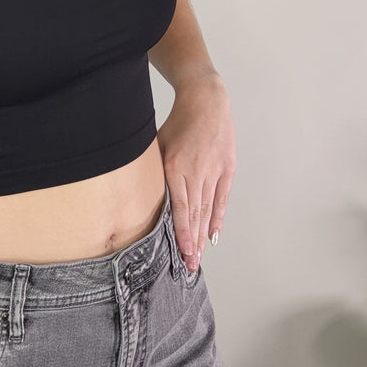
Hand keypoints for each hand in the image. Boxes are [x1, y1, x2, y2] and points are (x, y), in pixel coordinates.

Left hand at [156, 72, 235, 272]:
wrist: (206, 101)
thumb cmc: (178, 121)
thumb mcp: (158, 142)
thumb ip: (152, 169)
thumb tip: (140, 193)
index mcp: (176, 166)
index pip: (180, 208)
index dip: (182, 233)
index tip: (182, 254)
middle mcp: (197, 172)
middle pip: (195, 214)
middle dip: (192, 243)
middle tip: (190, 266)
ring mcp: (214, 171)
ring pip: (208, 209)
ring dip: (204, 235)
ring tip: (200, 257)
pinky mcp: (227, 168)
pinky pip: (222, 198)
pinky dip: (218, 218)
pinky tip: (214, 235)